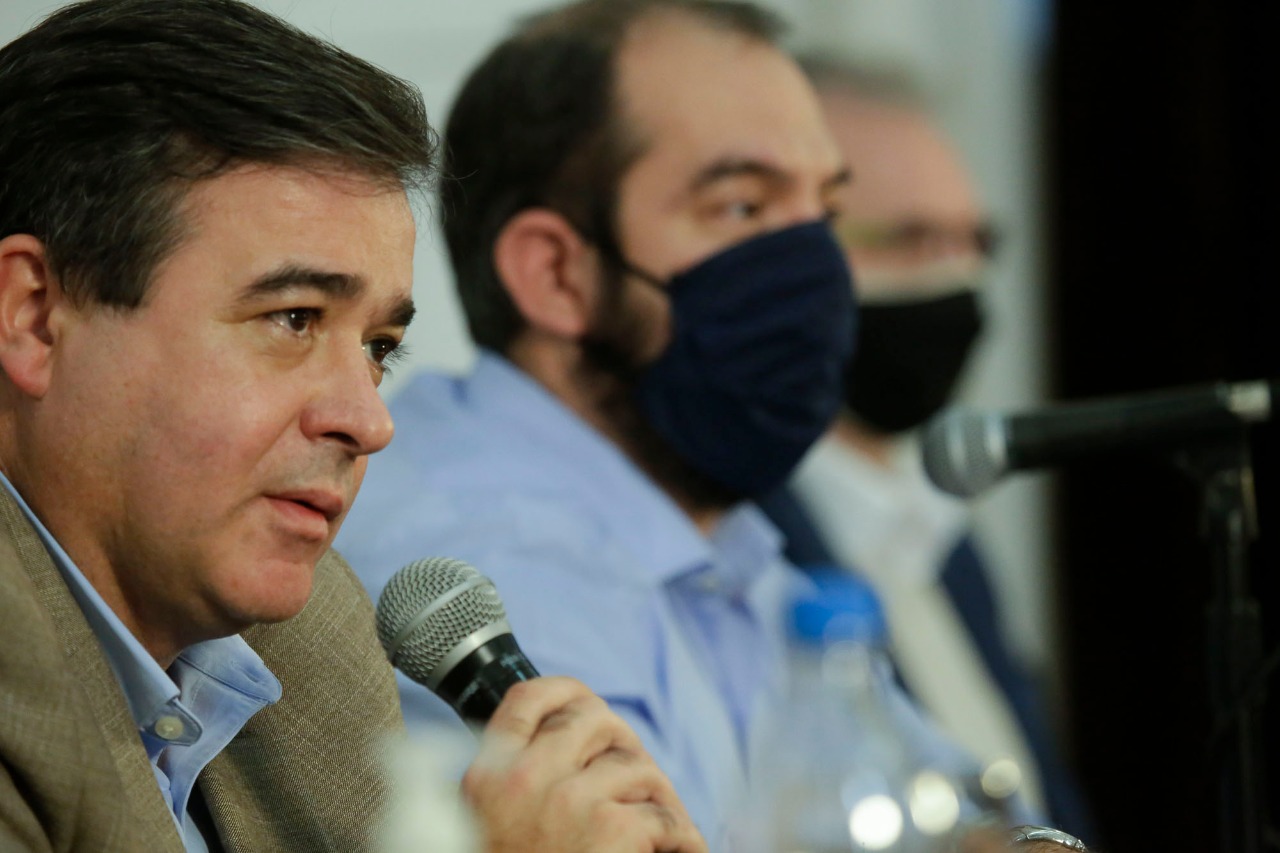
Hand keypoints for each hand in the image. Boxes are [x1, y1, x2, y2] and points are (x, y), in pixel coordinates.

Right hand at [462, 676, 706, 852]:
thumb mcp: (484, 819)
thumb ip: (512, 778)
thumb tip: (567, 748)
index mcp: (489, 775)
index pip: (528, 700)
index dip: (565, 693)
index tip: (585, 704)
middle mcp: (526, 778)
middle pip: (595, 720)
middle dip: (624, 743)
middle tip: (639, 776)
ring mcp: (570, 801)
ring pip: (638, 767)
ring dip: (657, 796)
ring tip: (664, 824)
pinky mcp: (612, 830)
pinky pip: (664, 815)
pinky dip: (681, 838)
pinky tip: (682, 852)